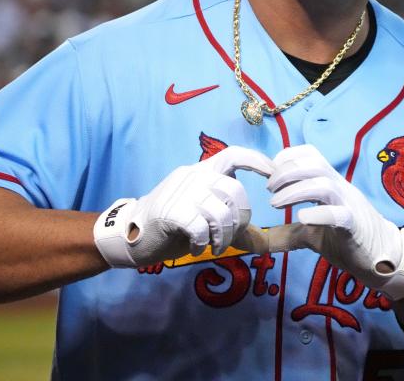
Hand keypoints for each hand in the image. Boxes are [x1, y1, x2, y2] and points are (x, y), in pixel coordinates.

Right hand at [94, 146, 273, 267]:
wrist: (131, 233)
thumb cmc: (172, 225)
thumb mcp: (200, 211)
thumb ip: (225, 212)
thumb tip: (259, 234)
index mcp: (201, 171)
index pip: (233, 155)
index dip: (256, 161)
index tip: (272, 174)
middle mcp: (193, 175)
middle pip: (235, 192)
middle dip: (241, 220)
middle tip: (230, 237)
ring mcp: (182, 192)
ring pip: (221, 214)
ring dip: (223, 238)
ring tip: (214, 247)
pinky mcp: (171, 212)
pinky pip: (201, 230)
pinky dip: (202, 244)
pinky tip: (196, 248)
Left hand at [267, 145, 403, 299]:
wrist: (382, 259)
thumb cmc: (347, 240)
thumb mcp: (313, 234)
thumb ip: (291, 231)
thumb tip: (263, 238)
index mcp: (331, 185)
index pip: (311, 155)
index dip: (288, 157)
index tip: (269, 172)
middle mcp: (341, 189)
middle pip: (314, 164)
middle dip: (286, 172)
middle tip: (269, 188)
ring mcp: (349, 205)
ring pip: (324, 185)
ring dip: (295, 191)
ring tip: (276, 203)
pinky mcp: (355, 227)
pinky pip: (339, 214)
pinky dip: (319, 214)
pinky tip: (302, 218)